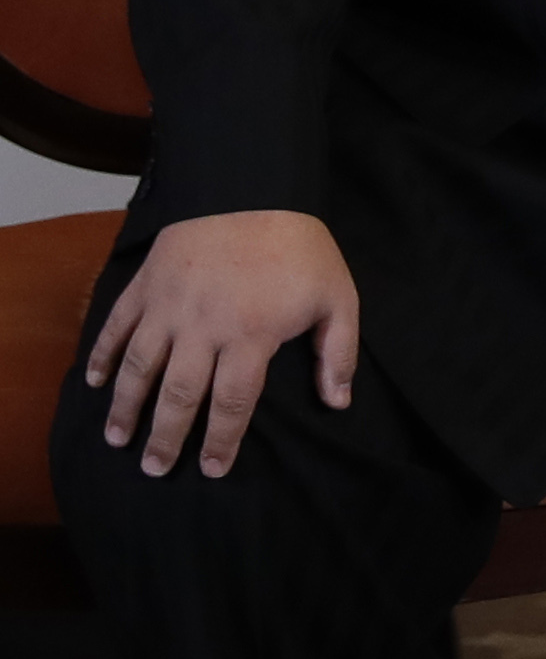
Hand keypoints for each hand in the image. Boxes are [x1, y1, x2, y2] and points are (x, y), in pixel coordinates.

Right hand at [83, 211, 361, 479]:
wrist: (251, 189)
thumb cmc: (300, 248)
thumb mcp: (338, 298)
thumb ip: (337, 353)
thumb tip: (338, 402)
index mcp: (250, 336)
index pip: (231, 403)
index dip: (221, 441)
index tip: (212, 469)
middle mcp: (202, 328)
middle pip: (178, 396)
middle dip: (166, 437)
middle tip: (156, 468)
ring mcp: (168, 307)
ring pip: (139, 368)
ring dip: (126, 407)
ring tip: (118, 439)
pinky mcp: (146, 285)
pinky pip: (117, 327)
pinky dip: (103, 355)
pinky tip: (95, 382)